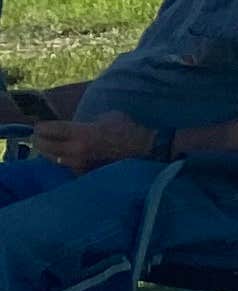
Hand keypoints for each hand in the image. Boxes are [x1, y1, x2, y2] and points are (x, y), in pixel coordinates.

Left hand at [32, 111, 158, 173]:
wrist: (147, 150)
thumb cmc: (129, 129)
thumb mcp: (107, 117)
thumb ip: (85, 123)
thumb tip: (71, 126)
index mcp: (82, 133)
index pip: (50, 130)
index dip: (41, 127)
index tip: (39, 125)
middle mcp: (77, 151)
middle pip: (46, 146)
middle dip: (39, 140)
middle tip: (38, 136)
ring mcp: (80, 164)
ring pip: (53, 159)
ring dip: (48, 152)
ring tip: (47, 147)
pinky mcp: (85, 174)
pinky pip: (66, 166)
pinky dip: (61, 161)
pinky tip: (63, 157)